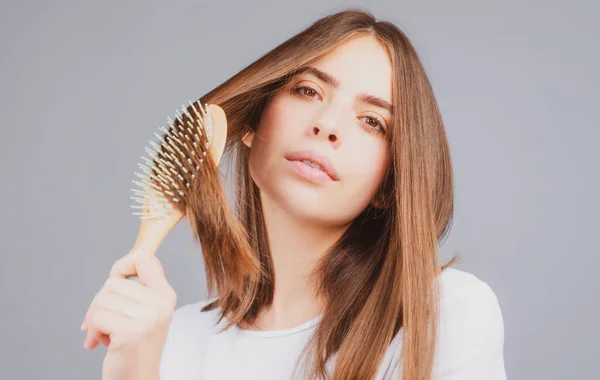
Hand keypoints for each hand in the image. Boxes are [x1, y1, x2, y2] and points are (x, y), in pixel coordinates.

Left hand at [81, 249, 176, 379]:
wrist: (138, 378)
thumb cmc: (135, 345)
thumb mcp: (145, 312)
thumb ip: (137, 290)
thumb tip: (119, 269)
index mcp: (166, 294)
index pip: (143, 259)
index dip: (122, 266)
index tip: (116, 281)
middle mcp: (161, 303)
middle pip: (113, 282)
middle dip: (100, 301)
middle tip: (105, 321)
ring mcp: (148, 318)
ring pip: (103, 299)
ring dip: (95, 318)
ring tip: (105, 333)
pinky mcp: (131, 332)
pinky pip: (97, 318)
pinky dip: (93, 330)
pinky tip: (101, 342)